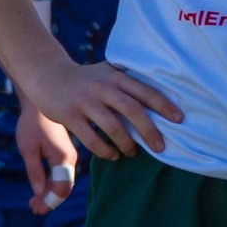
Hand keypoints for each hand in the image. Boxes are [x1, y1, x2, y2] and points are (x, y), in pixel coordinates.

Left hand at [15, 104, 78, 214]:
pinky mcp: (65, 154)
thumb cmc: (32, 124)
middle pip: (64, 187)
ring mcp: (69, 157)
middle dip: (49, 200)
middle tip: (34, 209)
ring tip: (34, 203)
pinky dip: (50, 184)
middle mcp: (70, 159)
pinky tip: (39, 190)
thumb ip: (34, 171)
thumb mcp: (28, 148)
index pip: (61, 188)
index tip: (36, 209)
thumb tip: (38, 193)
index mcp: (63, 158)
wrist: (39, 105)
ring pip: (62, 182)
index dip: (49, 201)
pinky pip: (60, 174)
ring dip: (49, 193)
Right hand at [18, 60, 183, 160]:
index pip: (144, 91)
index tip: (179, 120)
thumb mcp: (105, 71)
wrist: (46, 74)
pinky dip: (106, 151)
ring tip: (132, 152)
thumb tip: (160, 94)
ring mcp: (84, 101)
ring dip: (127, 144)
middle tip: (161, 147)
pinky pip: (92, 139)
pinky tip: (112, 155)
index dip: (163, 106)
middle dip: (150, 131)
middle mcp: (101, 87)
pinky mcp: (69, 115)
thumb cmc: (83, 78)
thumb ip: (127, 80)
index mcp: (114, 76)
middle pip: (132, 110)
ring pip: (113, 127)